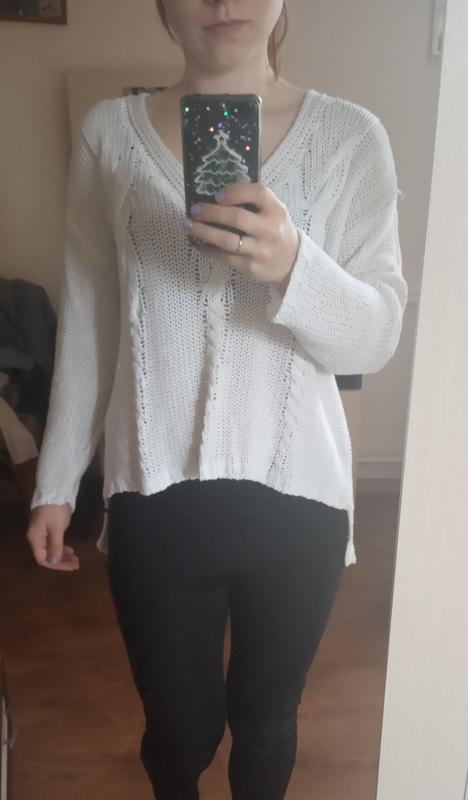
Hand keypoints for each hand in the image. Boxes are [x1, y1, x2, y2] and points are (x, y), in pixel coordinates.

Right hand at [26, 504, 79, 570]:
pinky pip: (54, 542)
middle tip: (77, 564)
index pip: (42, 559)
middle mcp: (36, 537)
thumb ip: (55, 545)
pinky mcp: (48, 527)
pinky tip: (70, 549)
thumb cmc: (54, 509)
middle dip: (62, 561)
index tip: (71, 566)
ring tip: (75, 558)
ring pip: (51, 549)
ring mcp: (42, 532)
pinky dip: (62, 547)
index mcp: (35, 539)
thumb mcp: (56, 528)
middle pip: (47, 555)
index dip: (57, 565)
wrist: (54, 489)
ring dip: (63, 555)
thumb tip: (54, 562)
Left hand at [182, 182, 299, 295]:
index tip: (217, 194)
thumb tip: (216, 195)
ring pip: (227, 241)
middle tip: (194, 210)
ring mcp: (260, 250)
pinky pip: (224, 257)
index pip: (258, 194)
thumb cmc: (276, 231)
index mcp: (276, 211)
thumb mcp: (274, 211)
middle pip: (237, 218)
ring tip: (188, 225)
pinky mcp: (250, 267)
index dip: (235, 192)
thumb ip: (254, 202)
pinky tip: (198, 243)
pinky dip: (208, 249)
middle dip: (211, 212)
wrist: (291, 262)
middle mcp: (270, 230)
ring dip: (204, 232)